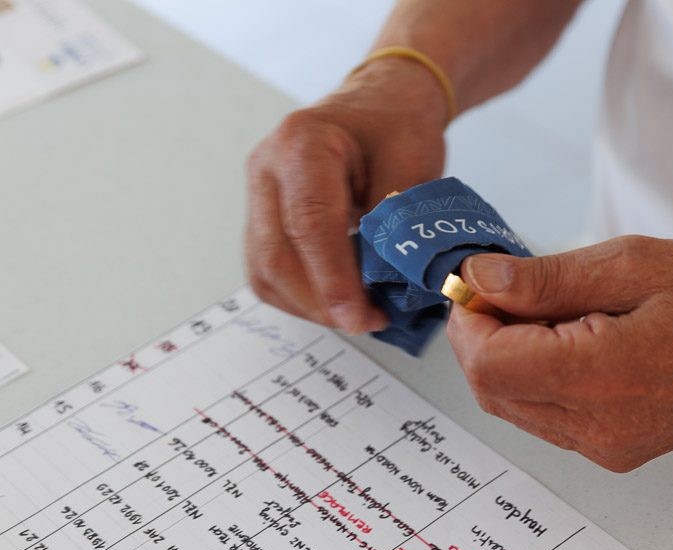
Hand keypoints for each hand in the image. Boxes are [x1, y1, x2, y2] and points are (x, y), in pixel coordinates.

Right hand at [245, 59, 447, 333]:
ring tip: (359, 313)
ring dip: (311, 305)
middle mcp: (267, 167)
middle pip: (276, 255)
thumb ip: (399, 222)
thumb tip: (394, 286)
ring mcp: (258, 194)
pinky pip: (268, 271)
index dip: (333, 278)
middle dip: (321, 302)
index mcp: (303, 143)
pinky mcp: (261, 218)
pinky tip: (338, 300)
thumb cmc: (396, 127)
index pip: (309, 223)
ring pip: (265, 271)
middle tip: (369, 321)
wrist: (378, 105)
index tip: (359, 316)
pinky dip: (302, 297)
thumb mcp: (414, 163)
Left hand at [446, 236, 672, 470]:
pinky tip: (571, 342)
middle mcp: (597, 425)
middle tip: (511, 291)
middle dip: (482, 337)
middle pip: (490, 390)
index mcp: (601, 376)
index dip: (470, 320)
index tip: (484, 283)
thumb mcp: (632, 263)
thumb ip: (546, 278)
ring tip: (553, 313)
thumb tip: (481, 279)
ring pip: (512, 405)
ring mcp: (604, 445)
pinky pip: (544, 417)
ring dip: (508, 357)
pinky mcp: (611, 450)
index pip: (488, 363)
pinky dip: (536, 377)